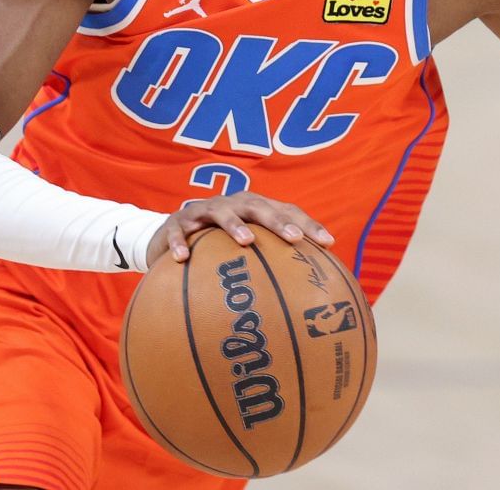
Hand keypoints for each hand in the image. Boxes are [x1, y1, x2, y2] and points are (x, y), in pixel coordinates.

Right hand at [144, 192, 335, 267]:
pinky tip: (182, 260)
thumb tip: (303, 296)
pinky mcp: (177, 223)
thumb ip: (269, 263)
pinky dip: (180, 244)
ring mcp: (203, 210)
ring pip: (221, 212)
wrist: (170, 234)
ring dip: (234, 225)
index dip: (308, 224)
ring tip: (247, 241)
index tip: (329, 243)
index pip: (286, 210)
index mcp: (253, 208)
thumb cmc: (216, 245)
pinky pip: (178, 233)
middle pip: (258, 207)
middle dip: (278, 221)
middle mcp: (231, 204)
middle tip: (294, 238)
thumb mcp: (242, 250)